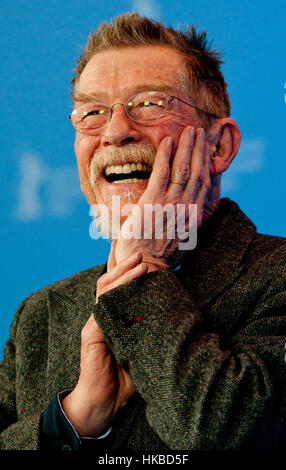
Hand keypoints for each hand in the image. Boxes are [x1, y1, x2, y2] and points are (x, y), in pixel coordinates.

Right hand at [62, 250, 147, 436]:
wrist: (105, 403)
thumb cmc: (127, 377)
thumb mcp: (144, 349)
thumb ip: (150, 332)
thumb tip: (174, 316)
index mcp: (115, 318)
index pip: (118, 288)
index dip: (127, 271)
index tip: (145, 258)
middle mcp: (103, 317)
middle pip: (110, 283)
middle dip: (124, 266)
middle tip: (141, 254)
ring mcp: (95, 324)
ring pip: (105, 290)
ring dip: (122, 275)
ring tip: (139, 264)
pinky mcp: (91, 334)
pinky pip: (101, 310)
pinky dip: (113, 296)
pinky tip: (125, 288)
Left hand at [114, 126, 211, 269]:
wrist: (145, 268)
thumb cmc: (159, 257)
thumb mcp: (181, 240)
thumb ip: (185, 223)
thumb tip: (185, 213)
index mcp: (194, 217)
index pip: (204, 184)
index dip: (205, 164)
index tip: (206, 150)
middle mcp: (186, 208)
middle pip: (196, 172)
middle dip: (198, 150)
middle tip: (198, 132)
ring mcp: (170, 204)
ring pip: (182, 169)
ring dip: (186, 147)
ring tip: (188, 131)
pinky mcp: (152, 202)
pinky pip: (162, 173)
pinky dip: (166, 155)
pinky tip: (168, 141)